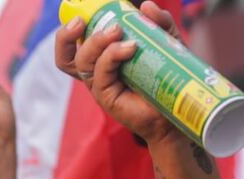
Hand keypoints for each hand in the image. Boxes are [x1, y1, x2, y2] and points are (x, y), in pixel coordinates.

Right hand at [55, 1, 181, 145]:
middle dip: (69, 36)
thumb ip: (159, 22)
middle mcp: (96, 72)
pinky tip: (130, 48)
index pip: (72, 48)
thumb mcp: (166, 41)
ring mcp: (100, 85)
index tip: (79, 18)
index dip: (67, 35)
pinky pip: (100, 74)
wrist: (177, 104)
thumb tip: (145, 6)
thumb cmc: (168, 75)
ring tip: (119, 31)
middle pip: (69, 56)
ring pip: (82, 62)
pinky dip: (111, 56)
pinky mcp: (106, 97)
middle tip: (91, 21)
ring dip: (97, 42)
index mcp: (102, 58)